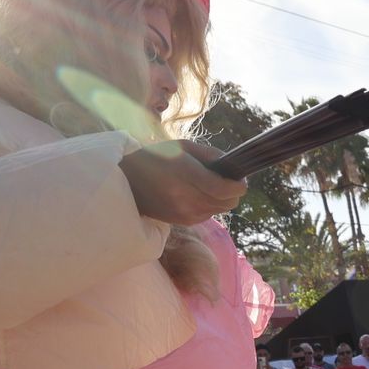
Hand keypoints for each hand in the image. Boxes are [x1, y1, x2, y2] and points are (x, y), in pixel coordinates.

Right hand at [119, 141, 247, 224]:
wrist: (126, 179)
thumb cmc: (156, 156)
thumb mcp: (183, 146)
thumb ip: (211, 155)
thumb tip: (233, 166)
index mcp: (186, 174)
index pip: (225, 189)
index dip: (239, 185)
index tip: (241, 178)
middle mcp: (186, 198)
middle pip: (228, 203)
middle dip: (233, 192)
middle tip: (228, 180)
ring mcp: (184, 213)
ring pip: (220, 210)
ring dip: (222, 200)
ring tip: (211, 186)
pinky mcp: (182, 222)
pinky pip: (208, 215)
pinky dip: (210, 206)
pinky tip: (198, 195)